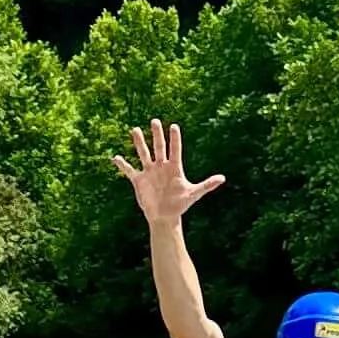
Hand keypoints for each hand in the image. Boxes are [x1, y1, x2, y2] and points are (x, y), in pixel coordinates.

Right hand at [109, 121, 224, 227]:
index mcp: (174, 167)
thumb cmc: (180, 205)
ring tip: (134, 130)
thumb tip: (222, 178)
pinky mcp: (139, 180)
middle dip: (156, 134)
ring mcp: (149, 172)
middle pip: (159, 147)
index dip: (175, 139)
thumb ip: (207, 185)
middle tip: (155, 120)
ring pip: (143, 154)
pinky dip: (122, 165)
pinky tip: (115, 157)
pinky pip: (129, 170)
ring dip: (139, 143)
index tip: (174, 126)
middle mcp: (161, 166)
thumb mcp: (194, 194)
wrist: (165, 216)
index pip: (175, 150)